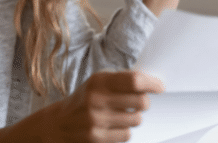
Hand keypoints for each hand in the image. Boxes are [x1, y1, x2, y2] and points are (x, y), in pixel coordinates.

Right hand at [43, 71, 164, 142]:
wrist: (58, 123)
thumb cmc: (84, 100)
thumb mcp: (97, 82)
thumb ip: (120, 80)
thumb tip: (150, 83)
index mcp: (98, 81)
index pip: (134, 81)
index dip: (151, 84)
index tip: (159, 87)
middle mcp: (97, 99)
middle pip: (141, 102)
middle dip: (144, 102)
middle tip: (138, 102)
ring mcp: (97, 120)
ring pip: (136, 120)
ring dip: (133, 118)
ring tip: (121, 114)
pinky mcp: (98, 138)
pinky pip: (127, 135)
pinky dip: (124, 131)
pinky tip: (112, 126)